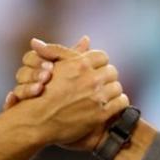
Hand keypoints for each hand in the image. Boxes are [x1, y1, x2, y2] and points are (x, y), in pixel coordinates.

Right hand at [7, 37, 127, 151]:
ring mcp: (97, 97)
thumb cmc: (43, 93)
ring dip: (111, 91)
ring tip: (102, 96)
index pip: (102, 56)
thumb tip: (85, 38)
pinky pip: (122, 102)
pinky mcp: (102, 114)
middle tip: (98, 85)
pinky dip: (116, 104)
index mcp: (80, 64)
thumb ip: (71, 52)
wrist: (37, 121)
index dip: (98, 64)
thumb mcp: (55, 67)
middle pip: (112, 71)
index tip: (93, 71)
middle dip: (105, 77)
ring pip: (117, 87)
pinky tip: (107, 107)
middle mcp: (91, 79)